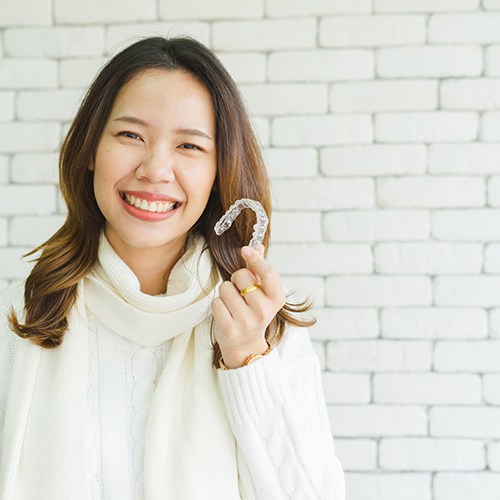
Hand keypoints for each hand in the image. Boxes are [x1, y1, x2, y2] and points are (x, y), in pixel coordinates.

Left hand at [212, 245, 285, 368]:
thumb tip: (257, 245)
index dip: (256, 259)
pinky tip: (226, 313)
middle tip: (240, 292)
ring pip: (225, 288)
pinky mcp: (228, 328)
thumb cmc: (254, 312)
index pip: (268, 273)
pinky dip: (218, 304)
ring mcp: (246, 321)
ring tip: (233, 304)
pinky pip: (216, 302)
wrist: (246, 345)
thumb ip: (259, 269)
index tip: (245, 250)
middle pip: (241, 276)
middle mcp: (263, 311)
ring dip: (225, 292)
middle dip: (236, 279)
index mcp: (276, 300)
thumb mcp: (263, 293)